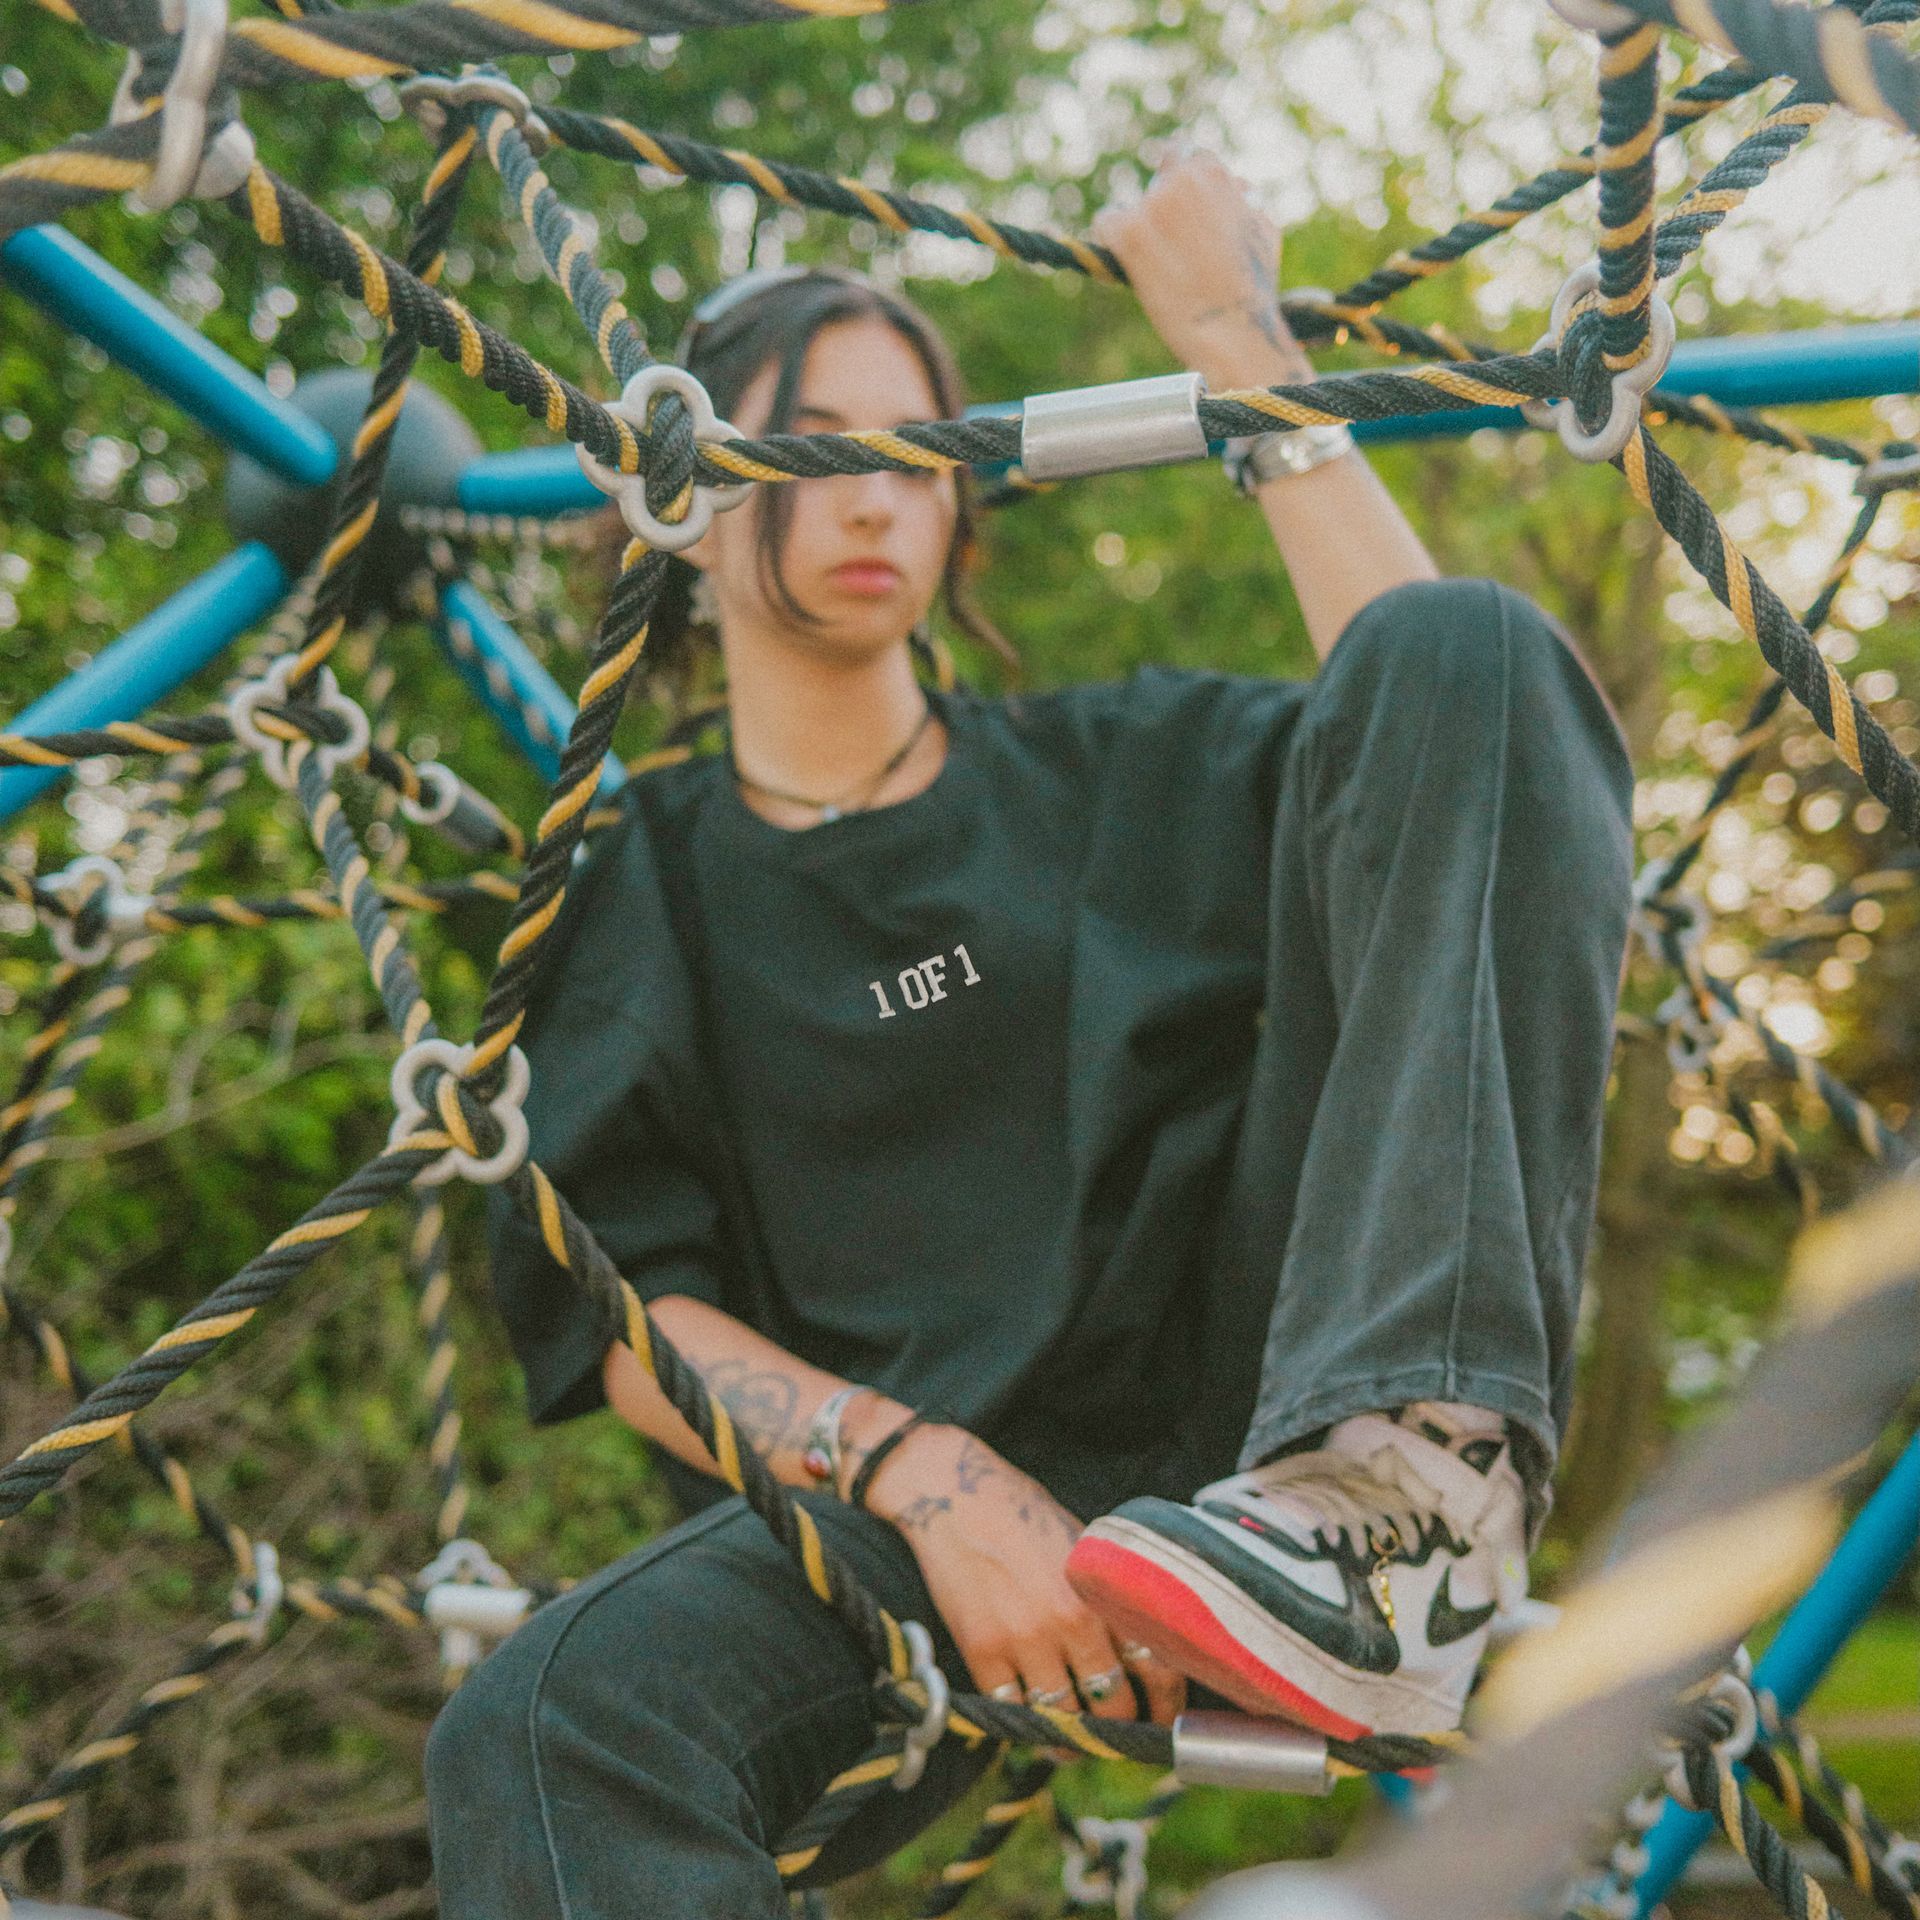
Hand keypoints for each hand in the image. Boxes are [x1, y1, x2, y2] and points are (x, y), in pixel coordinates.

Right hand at [860, 1420, 1185, 1727]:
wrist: (952, 1494)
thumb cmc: (1023, 1515)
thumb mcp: (1082, 1545)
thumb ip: (1107, 1596)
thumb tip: (1138, 1653)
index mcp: (1103, 1591)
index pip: (1155, 1667)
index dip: (1164, 1706)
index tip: (1160, 1721)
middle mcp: (1070, 1619)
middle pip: (1112, 1705)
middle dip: (1119, 1730)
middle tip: (1117, 1737)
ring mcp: (1025, 1638)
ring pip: (1063, 1718)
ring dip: (1072, 1739)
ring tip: (1073, 1742)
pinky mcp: (982, 1650)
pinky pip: (1014, 1711)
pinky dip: (1025, 1724)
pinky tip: (1032, 1722)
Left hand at [1088, 146, 1308, 388]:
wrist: (1233, 326)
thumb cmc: (1253, 286)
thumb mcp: (1262, 227)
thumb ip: (1242, 199)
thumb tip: (1235, 185)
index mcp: (1212, 173)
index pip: (1182, 157)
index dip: (1179, 186)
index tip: (1177, 212)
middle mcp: (1180, 181)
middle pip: (1155, 187)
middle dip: (1159, 213)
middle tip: (1170, 250)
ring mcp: (1153, 206)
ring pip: (1130, 208)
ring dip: (1137, 232)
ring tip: (1157, 266)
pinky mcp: (1130, 234)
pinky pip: (1106, 222)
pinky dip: (1110, 239)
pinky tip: (1125, 260)